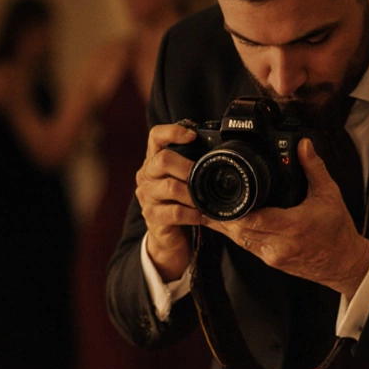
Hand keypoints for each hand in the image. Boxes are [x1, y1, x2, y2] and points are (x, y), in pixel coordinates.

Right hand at [135, 123, 200, 279]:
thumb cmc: (180, 203)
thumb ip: (192, 165)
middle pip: (163, 160)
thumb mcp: (183, 181)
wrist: (168, 237)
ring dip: (193, 193)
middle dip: (188, 166)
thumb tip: (222, 150)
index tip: (192, 135)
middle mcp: (146, 176)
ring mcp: (146, 196)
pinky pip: (175, 212)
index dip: (172, 131)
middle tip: (205, 175)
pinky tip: (200, 216)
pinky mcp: (152, 216)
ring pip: (170, 187)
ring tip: (205, 199)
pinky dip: (192, 214)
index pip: (155, 136)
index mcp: (153, 161)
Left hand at [202, 138, 368, 298]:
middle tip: (206, 194)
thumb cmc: (338, 231)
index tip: (223, 192)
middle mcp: (279, 244)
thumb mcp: (329, 194)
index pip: (254, 219)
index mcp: (294, 227)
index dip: (235, 208)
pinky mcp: (271, 260)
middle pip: (239, 229)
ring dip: (224, 223)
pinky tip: (226, 219)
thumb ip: (313, 168)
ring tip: (208, 205)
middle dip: (221, 213)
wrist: (344, 263)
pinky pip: (246, 245)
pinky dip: (235, 232)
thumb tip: (302, 145)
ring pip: (238, 239)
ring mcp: (273, 255)